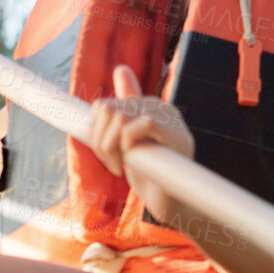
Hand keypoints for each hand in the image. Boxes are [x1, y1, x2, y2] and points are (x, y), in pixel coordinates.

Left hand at [89, 65, 194, 220]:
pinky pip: (142, 123)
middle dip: (100, 140)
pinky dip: (128, 143)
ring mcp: (172, 120)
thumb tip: (121, 68)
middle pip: (109, 110)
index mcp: (149, 106)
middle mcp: (161, 107)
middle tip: (111, 164)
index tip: (103, 154)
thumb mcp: (128, 141)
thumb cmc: (151, 173)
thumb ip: (121, 110)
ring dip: (110, 145)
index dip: (96, 131)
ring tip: (118, 166)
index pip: (105, 106)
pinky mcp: (177, 135)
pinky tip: (132, 162)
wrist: (172, 203)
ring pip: (121, 115)